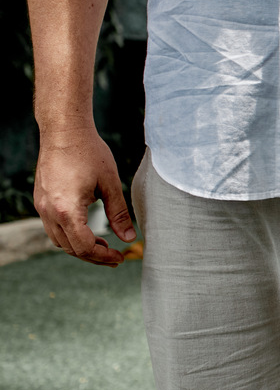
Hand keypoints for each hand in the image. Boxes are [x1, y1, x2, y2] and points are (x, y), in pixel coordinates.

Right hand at [33, 126, 136, 266]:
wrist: (64, 131)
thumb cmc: (89, 152)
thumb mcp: (110, 184)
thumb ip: (119, 214)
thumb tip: (129, 238)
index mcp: (67, 210)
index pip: (83, 247)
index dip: (103, 257)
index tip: (120, 258)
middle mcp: (49, 212)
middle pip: (70, 248)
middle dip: (93, 256)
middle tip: (115, 257)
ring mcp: (41, 206)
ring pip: (58, 240)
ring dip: (80, 247)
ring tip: (103, 244)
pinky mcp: (40, 200)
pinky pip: (52, 227)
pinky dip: (69, 234)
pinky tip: (86, 229)